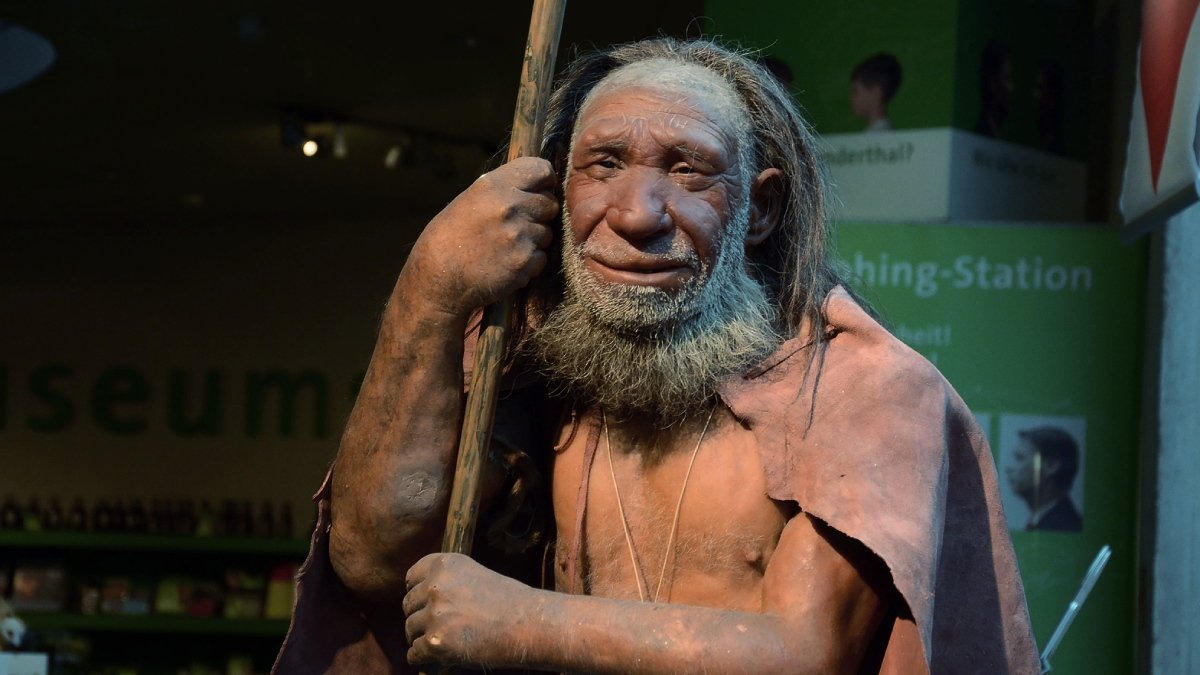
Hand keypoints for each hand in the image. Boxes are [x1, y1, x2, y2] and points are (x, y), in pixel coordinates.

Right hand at [402, 157, 558, 321]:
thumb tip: (536, 187)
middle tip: (517, 226)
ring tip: (505, 248)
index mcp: (492, 186)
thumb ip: (503, 190)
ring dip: (533, 241)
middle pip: (550, 204)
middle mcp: (508, 206)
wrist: (438, 280)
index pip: (540, 170)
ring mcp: (519, 234)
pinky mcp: (524, 261)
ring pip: (547, 233)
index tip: (543, 189)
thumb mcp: (470, 200)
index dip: (546, 181)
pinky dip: (529, 264)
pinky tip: (506, 264)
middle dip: (539, 215)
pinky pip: (541, 258)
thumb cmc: (449, 239)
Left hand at [403, 552, 536, 667]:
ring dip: (422, 638)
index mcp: (445, 564)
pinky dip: (424, 658)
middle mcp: (436, 586)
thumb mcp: (474, 574)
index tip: (425, 603)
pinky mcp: (437, 642)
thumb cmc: (509, 601)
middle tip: (437, 627)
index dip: (417, 593)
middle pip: (408, 605)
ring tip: (443, 641)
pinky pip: (414, 653)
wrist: (529, 624)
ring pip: (409, 630)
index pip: (411, 577)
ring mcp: (435, 614)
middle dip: (419, 617)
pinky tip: (439, 658)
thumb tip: (420, 598)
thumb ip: (447, 581)